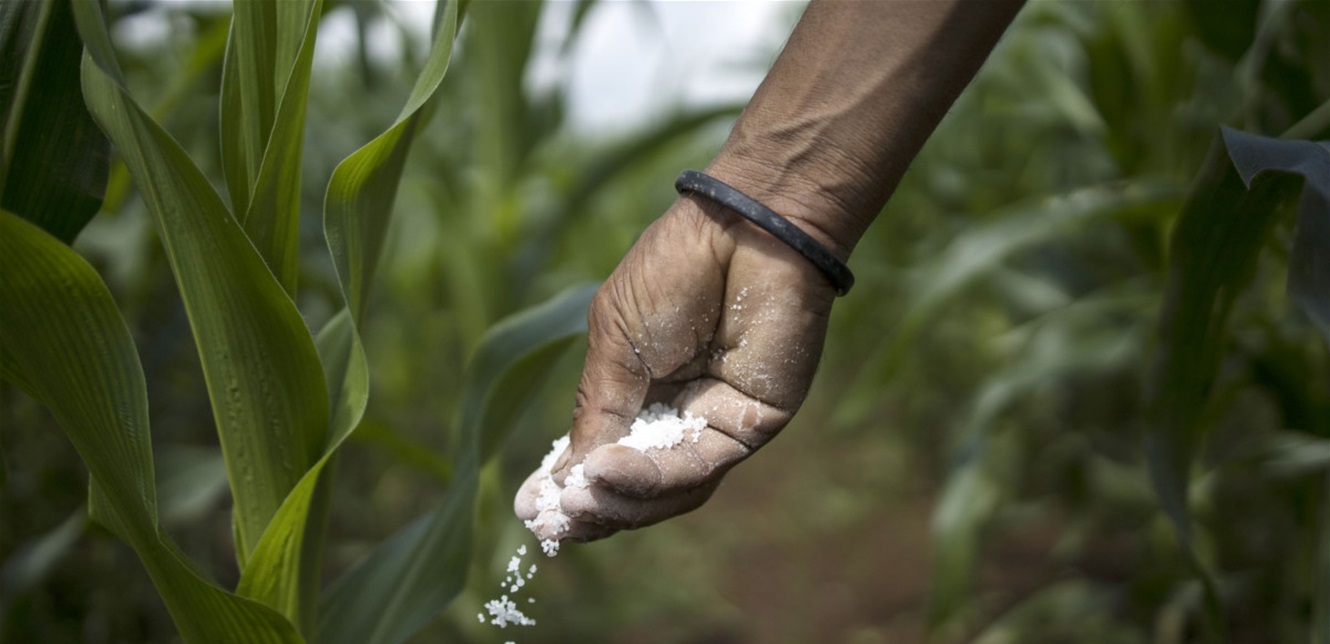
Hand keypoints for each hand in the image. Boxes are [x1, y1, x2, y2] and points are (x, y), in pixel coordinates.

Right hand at [514, 193, 836, 542]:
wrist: (739, 232)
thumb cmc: (672, 272)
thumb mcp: (613, 345)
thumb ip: (597, 413)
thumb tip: (562, 484)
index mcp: (642, 390)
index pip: (605, 456)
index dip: (570, 485)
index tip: (530, 510)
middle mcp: (680, 415)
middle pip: (636, 485)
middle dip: (592, 507)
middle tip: (551, 523)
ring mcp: (716, 424)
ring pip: (667, 489)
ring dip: (619, 501)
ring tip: (577, 500)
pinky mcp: (749, 427)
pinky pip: (696, 468)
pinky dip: (650, 477)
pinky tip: (608, 470)